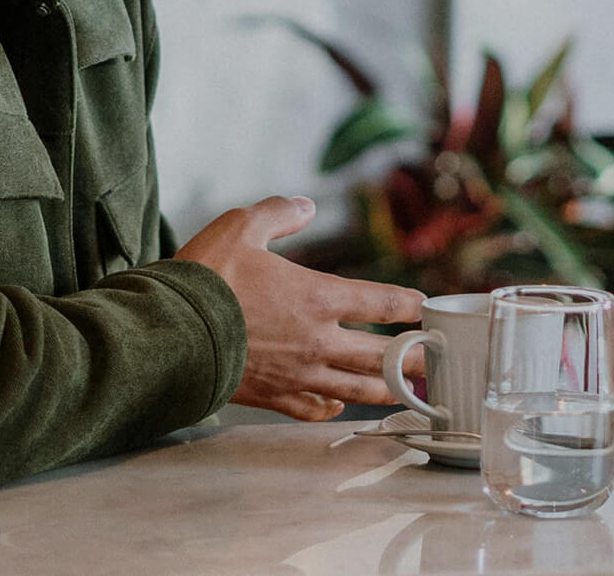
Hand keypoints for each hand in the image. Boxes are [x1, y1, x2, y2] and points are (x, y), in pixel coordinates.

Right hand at [175, 196, 424, 420]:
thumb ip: (278, 212)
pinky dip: (334, 406)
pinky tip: (339, 403)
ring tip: (410, 392)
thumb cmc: (208, 276)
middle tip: (438, 361)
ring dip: (389, 390)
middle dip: (416, 357)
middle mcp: (319, 341)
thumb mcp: (241, 226)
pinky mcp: (275, 396)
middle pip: (384, 355)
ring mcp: (300, 374)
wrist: (175, 330)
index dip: (409, 304)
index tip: (424, 307)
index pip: (380, 302)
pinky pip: (316, 408)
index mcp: (317, 297)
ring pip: (359, 389)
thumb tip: (305, 205)